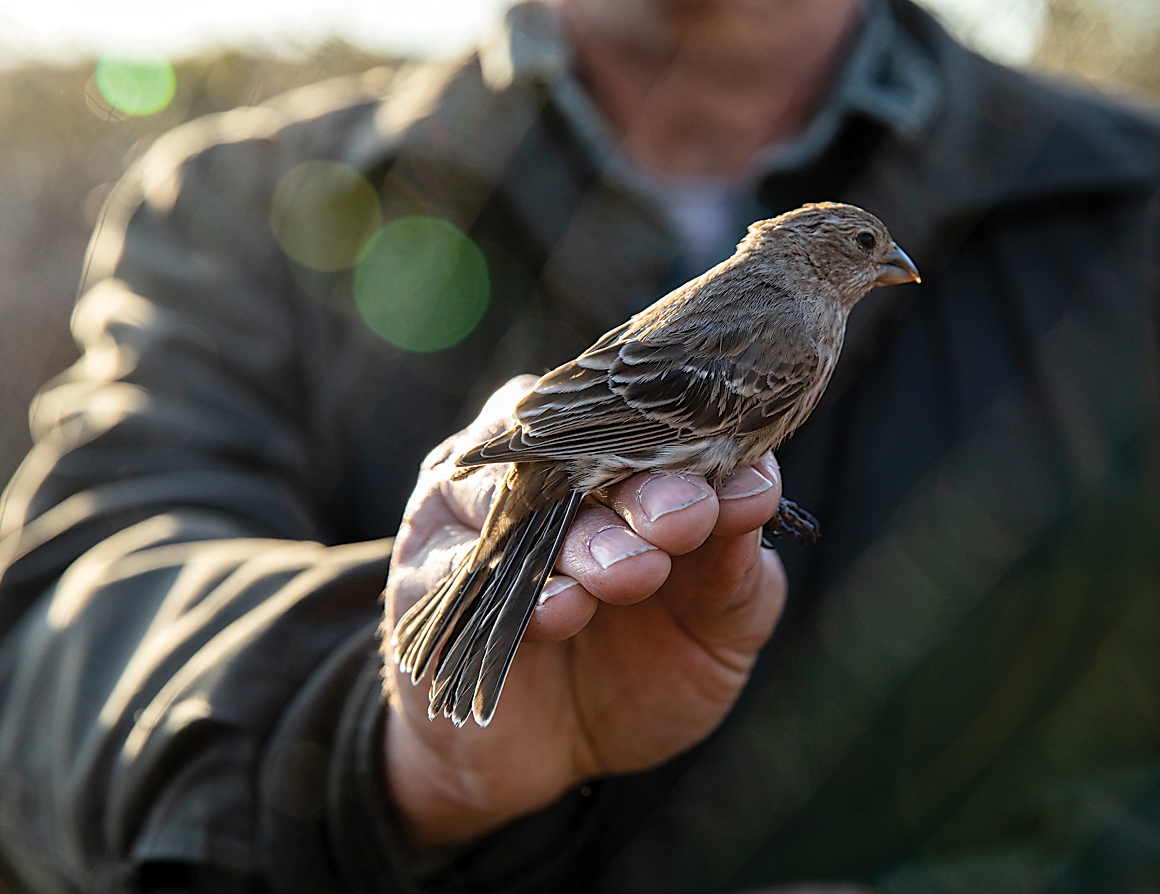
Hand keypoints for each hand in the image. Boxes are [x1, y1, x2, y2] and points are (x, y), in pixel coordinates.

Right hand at [382, 377, 786, 845]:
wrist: (545, 760)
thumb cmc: (639, 674)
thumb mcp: (712, 633)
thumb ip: (734, 571)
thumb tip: (756, 493)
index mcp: (620, 464)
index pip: (663, 430)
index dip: (709, 453)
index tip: (750, 490)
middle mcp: (543, 468)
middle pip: (590, 448)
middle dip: (646, 484)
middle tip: (685, 518)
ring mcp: (476, 513)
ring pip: (525, 498)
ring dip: (584, 535)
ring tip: (633, 573)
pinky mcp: (428, 573)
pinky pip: (466, 567)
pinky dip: (521, 589)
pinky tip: (564, 611)